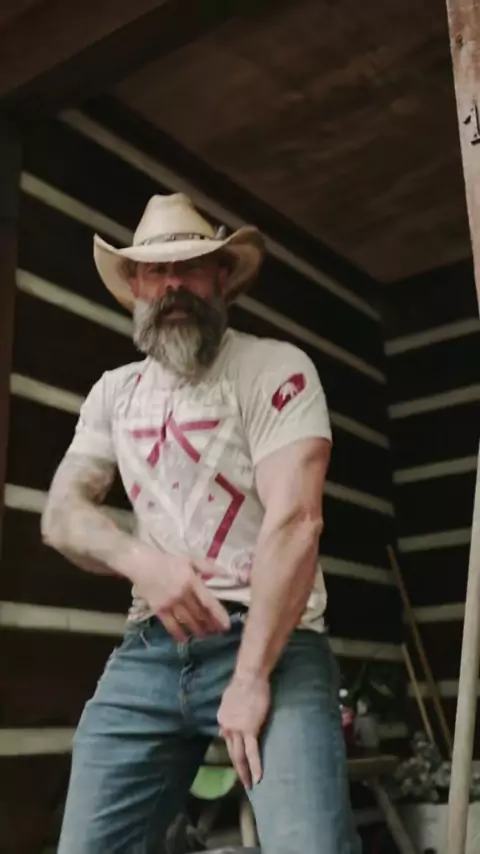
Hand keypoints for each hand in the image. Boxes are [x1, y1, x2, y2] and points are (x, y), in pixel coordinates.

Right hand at [131, 546, 230, 640]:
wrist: (144, 565)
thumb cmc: (168, 561)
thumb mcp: (189, 559)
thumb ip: (206, 566)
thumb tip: (222, 572)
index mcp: (192, 582)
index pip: (208, 601)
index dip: (218, 615)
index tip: (226, 625)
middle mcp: (183, 594)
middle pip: (199, 613)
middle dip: (210, 624)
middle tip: (217, 632)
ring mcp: (171, 603)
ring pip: (187, 620)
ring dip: (197, 630)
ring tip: (204, 635)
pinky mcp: (159, 610)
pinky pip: (170, 625)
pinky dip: (178, 633)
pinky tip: (184, 639)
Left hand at [217, 672, 270, 788]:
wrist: (249, 676)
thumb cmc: (244, 684)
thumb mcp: (230, 700)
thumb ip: (230, 713)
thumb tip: (231, 720)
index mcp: (222, 720)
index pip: (227, 741)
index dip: (233, 753)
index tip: (238, 763)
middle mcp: (226, 728)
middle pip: (231, 753)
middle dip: (237, 769)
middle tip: (242, 783)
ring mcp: (237, 730)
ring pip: (239, 756)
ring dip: (244, 772)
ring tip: (249, 785)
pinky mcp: (250, 730)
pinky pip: (252, 752)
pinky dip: (255, 766)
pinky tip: (259, 778)